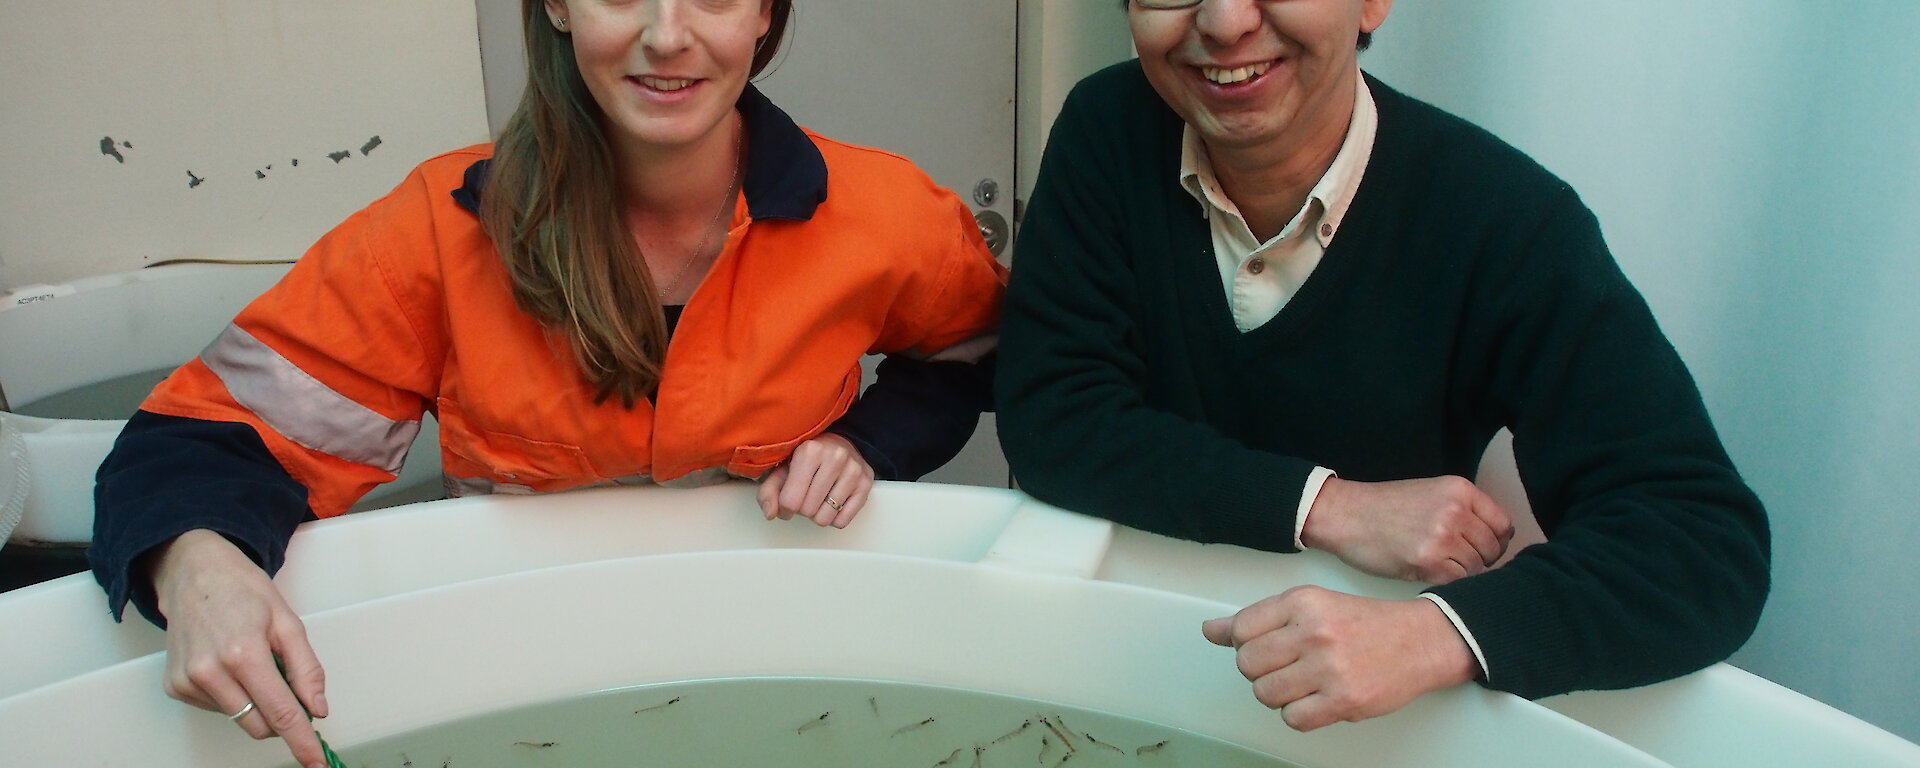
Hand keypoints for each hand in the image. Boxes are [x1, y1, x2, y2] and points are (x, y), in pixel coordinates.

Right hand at [148, 530, 331, 767]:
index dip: (301, 741)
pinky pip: (218, 709)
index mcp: (243, 653)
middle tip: (282, 678)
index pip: (280, 712)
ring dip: (254, 700)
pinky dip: (232, 694)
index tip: (315, 762)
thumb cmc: (242, 591)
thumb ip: (306, 670)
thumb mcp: (288, 622)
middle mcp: (210, 672)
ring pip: (239, 719)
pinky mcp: (175, 687)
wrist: (194, 574)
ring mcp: (188, 682)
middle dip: (280, 713)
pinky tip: (227, 664)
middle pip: (259, 725)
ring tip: (249, 660)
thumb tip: (317, 708)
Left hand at [756, 433, 874, 527]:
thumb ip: (769, 491)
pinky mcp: (866, 484)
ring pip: (825, 518)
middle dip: (802, 509)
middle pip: (808, 511)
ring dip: (818, 514)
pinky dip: (834, 518)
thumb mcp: (783, 468)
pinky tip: (833, 501)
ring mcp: (853, 471)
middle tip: (805, 495)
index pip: (791, 500)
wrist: (840, 444)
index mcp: (810, 451)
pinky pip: (843, 521)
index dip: (785, 506)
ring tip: (819, 497)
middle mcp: (835, 458)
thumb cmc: (809, 458)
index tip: (789, 498)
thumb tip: (771, 513)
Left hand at [1201, 586, 1478, 730]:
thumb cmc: (1365, 624)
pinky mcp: (1344, 699)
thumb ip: (1259, 619)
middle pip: (1247, 664)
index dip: (1245, 643)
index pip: (1240, 628)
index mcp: (1302, 602)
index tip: (1263, 646)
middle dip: (1259, 670)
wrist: (1421, 641)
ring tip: (1302, 683)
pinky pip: (1293, 718)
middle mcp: (1314, 631)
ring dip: (1278, 694)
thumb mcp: (1310, 606)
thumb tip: (1211, 630)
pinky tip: (1316, 699)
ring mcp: (1328, 667)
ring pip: (1265, 693)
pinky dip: (1299, 714)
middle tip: (1285, 667)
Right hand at [1300, 476, 1513, 583]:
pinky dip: (1448, 583)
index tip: (1481, 550)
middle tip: (1455, 562)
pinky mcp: (1429, 560)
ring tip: (1437, 566)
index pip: (1504, 524)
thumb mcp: (1431, 494)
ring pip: (1478, 568)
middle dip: (1479, 561)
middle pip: (1493, 549)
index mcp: (1460, 490)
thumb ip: (1464, 511)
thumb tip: (1498, 541)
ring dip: (1461, 573)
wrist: (1345, 515)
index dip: (1496, 542)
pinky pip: (1458, 581)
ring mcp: (1443, 535)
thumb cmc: (1383, 509)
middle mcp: (1456, 510)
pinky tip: (1429, 573)